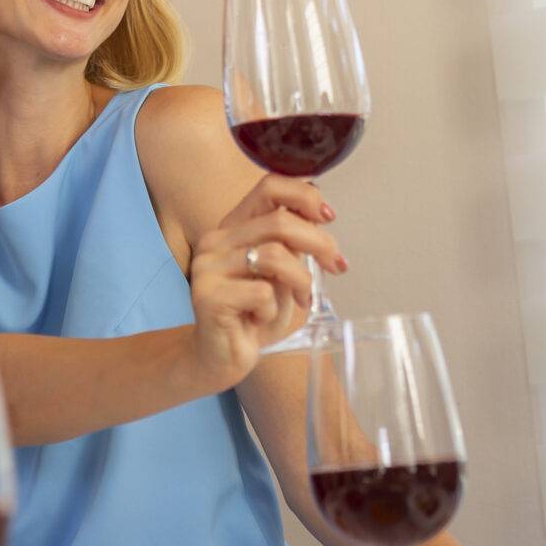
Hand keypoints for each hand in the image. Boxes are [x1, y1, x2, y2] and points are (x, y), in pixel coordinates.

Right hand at [185, 176, 344, 388]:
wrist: (219, 358)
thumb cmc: (253, 315)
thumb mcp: (280, 274)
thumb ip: (292, 245)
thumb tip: (322, 216)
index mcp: (233, 227)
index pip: (269, 187)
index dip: (305, 196)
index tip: (328, 217)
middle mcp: (216, 241)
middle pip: (279, 221)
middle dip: (319, 243)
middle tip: (337, 266)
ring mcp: (207, 268)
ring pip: (275, 256)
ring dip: (300, 280)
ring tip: (300, 299)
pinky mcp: (208, 297)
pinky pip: (262, 293)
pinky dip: (274, 310)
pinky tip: (262, 320)